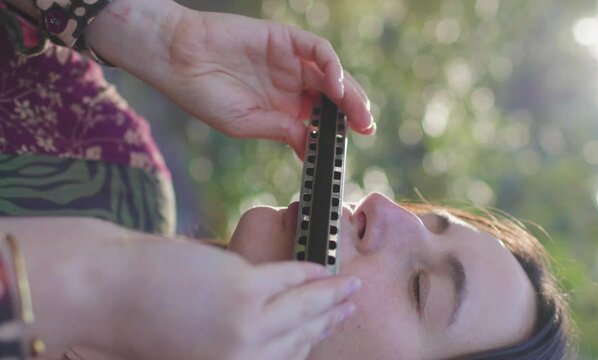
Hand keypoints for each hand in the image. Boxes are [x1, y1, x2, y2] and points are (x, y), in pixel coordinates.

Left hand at [120, 241, 359, 359]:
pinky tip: (323, 266)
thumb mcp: (185, 347)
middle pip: (302, 338)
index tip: (328, 326)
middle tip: (350, 305)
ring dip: (332, 296)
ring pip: (305, 309)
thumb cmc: (133, 318)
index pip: (286, 356)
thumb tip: (264, 323)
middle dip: (330, 320)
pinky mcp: (244, 289)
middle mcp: (245, 359)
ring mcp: (248, 326)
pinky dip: (311, 272)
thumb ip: (227, 342)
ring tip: (350, 286)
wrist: (100, 291)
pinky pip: (291, 280)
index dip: (313, 339)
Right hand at [158, 9, 373, 157]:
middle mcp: (290, 84)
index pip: (320, 118)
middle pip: (332, 97)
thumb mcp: (247, 124)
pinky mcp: (285, 39)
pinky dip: (331, 66)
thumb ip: (282, 131)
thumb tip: (312, 147)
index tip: (348, 147)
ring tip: (359, 113)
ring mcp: (289, 61)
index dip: (336, 131)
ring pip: (331, 74)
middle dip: (352, 112)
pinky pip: (317, 50)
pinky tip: (335, 87)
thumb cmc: (204, 95)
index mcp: (282, 108)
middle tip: (366, 128)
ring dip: (349, 92)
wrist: (178, 60)